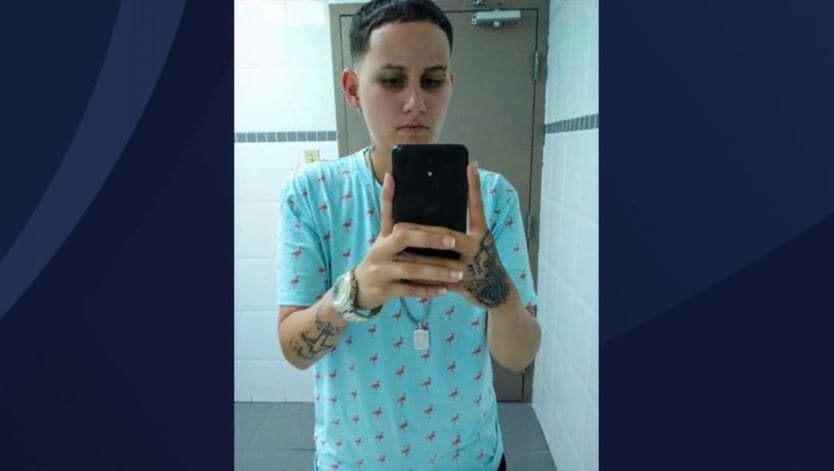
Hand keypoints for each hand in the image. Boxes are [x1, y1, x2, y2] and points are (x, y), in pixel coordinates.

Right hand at [353, 173, 468, 308]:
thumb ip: (390, 213)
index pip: (391, 216)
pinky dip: (428, 290)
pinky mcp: (384, 291)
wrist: (357, 290)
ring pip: (412, 270)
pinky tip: (444, 290)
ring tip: (458, 272)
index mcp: (383, 237)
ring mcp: (381, 272)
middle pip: (403, 238)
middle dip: (429, 239)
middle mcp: (379, 251)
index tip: (418, 202)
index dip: (395, 201)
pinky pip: (410, 290)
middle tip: (453, 241)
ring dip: (437, 271)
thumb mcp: (383, 238)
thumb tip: (391, 176)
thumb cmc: (380, 260)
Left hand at [392, 162, 513, 308]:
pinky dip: (419, 277)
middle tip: (398, 227)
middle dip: (421, 231)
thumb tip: (442, 203)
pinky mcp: (459, 284)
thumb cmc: (482, 257)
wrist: (495, 288)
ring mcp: (467, 267)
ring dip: (414, 254)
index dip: (473, 186)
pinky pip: (435, 280)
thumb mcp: (481, 238)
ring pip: (435, 260)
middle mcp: (475, 247)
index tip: (468, 166)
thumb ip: (465, 224)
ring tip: (395, 249)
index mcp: (481, 233)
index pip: (476, 206)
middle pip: (446, 235)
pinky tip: (403, 272)